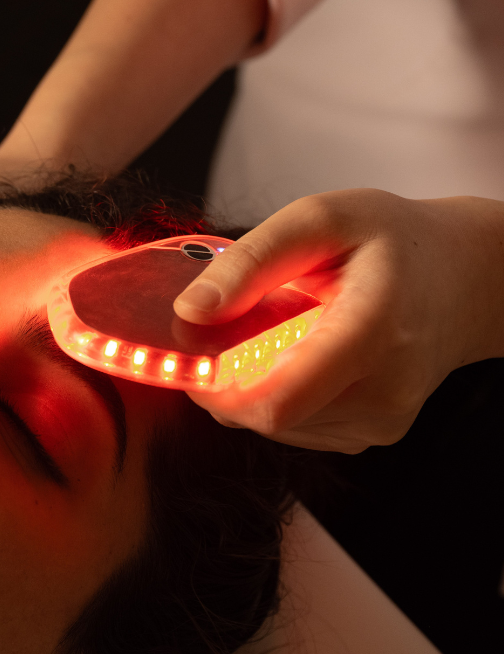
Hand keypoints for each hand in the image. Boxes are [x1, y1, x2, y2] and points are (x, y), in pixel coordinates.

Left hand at [173, 190, 503, 452]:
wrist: (463, 278)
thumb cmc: (395, 241)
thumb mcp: (319, 219)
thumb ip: (251, 263)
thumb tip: (191, 310)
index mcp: (371, 331)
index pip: (276, 400)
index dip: (216, 386)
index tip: (192, 348)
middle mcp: (382, 391)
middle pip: (266, 414)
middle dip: (227, 377)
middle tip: (230, 323)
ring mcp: (380, 420)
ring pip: (276, 424)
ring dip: (253, 383)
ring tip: (279, 328)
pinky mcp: (372, 434)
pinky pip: (297, 426)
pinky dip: (278, 392)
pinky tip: (299, 351)